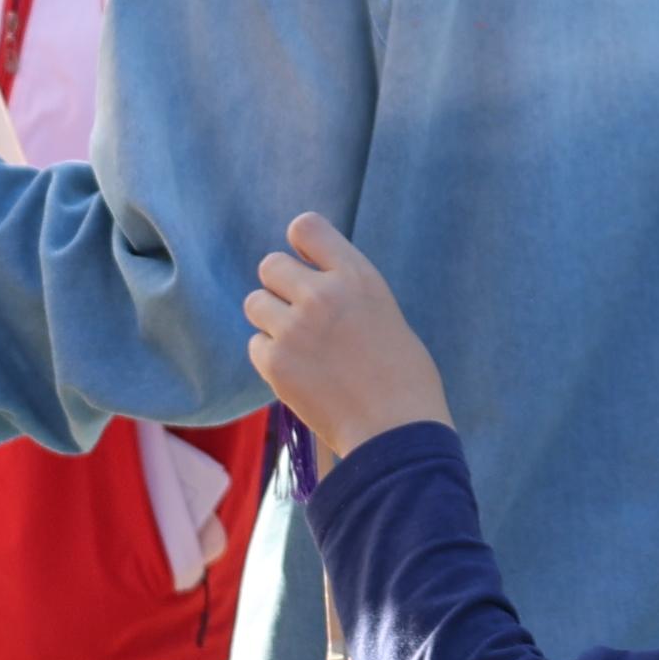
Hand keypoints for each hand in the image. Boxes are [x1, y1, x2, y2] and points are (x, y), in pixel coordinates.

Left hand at [244, 212, 450, 468]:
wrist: (396, 432)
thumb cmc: (403, 378)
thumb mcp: (383, 313)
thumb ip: (346, 292)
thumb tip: (310, 283)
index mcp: (357, 277)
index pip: (305, 227)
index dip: (299, 246)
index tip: (305, 266)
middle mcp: (323, 294)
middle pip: (270, 265)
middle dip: (280, 288)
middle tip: (300, 317)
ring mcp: (295, 328)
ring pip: (255, 303)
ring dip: (270, 322)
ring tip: (300, 347)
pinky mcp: (276, 362)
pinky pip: (255, 345)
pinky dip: (271, 359)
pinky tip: (300, 375)